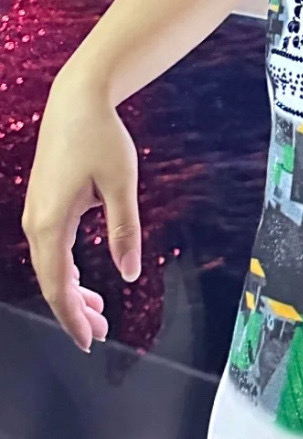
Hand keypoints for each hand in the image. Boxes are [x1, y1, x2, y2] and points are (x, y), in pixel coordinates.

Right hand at [21, 75, 141, 351]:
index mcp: (50, 223)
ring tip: (97, 311)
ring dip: (71, 291)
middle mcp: (35, 222)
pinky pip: (50, 249)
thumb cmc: (100, 137)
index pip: (58, 286)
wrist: (77, 100)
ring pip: (49, 266)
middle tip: (99, 332)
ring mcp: (35, 213)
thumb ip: (124, 230)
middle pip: (51, 281)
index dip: (72, 317)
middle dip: (74, 311)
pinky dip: (66, 269)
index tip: (89, 340)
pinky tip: (82, 279)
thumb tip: (129, 272)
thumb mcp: (121, 183)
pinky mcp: (42, 203)